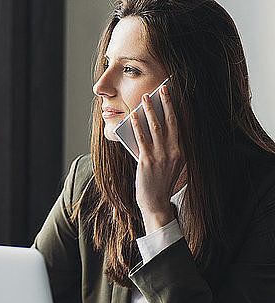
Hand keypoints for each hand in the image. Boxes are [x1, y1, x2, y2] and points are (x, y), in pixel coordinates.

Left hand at [131, 84, 183, 233]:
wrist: (156, 203)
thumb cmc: (159, 184)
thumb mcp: (170, 165)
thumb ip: (166, 148)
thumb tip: (153, 128)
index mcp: (182, 152)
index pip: (181, 126)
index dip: (179, 109)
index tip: (177, 95)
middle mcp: (174, 152)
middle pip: (171, 122)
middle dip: (167, 103)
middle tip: (163, 89)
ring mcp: (161, 156)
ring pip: (155, 127)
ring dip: (150, 110)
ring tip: (145, 98)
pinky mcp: (147, 160)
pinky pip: (141, 138)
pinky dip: (136, 125)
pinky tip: (132, 116)